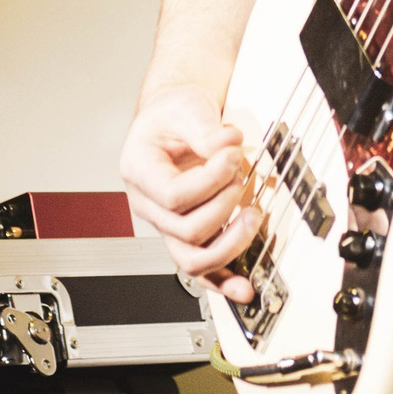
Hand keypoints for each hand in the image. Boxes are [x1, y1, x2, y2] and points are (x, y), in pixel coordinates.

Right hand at [121, 83, 262, 303]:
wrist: (175, 120)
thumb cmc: (173, 115)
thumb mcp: (185, 107)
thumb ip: (204, 128)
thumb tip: (227, 144)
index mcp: (139, 171)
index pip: (172, 195)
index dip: (209, 181)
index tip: (233, 156)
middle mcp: (148, 205)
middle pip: (185, 230)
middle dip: (223, 206)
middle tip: (242, 175)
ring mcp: (167, 225)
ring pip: (192, 259)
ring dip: (230, 244)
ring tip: (253, 217)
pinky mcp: (187, 236)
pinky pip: (202, 270)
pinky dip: (224, 281)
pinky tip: (244, 286)